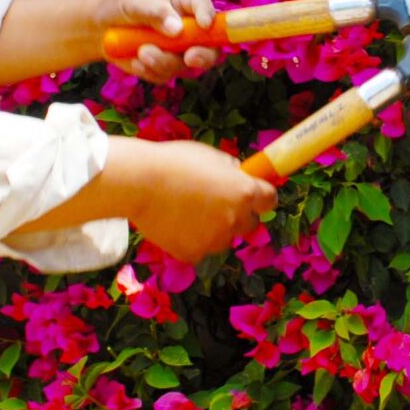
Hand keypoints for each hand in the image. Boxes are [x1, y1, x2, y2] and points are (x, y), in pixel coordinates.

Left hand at [98, 0, 222, 85]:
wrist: (102, 28)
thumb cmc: (122, 5)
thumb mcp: (135, 1)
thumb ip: (156, 12)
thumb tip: (177, 29)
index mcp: (184, 2)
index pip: (203, 5)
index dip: (208, 15)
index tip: (204, 26)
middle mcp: (188, 27)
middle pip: (211, 44)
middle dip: (204, 54)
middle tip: (190, 58)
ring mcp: (179, 50)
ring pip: (184, 64)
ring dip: (163, 61)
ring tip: (140, 52)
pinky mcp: (166, 67)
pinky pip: (165, 75)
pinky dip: (149, 70)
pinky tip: (134, 60)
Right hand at [128, 140, 277, 263]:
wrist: (140, 184)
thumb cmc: (174, 162)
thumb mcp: (210, 156)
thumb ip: (230, 171)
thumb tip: (238, 176)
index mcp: (244, 192)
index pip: (270, 200)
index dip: (261, 196)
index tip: (253, 195)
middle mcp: (235, 219)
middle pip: (250, 224)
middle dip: (239, 215)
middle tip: (217, 204)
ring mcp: (214, 240)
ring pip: (223, 238)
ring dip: (214, 229)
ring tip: (188, 212)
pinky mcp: (193, 253)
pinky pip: (198, 249)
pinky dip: (190, 240)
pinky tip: (174, 224)